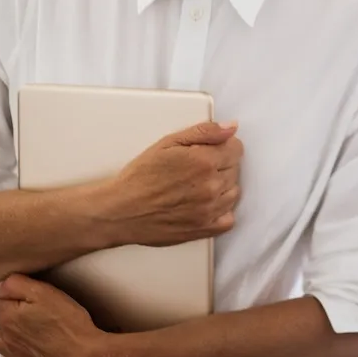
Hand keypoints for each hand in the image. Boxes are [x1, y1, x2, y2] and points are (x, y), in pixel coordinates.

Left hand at [0, 274, 110, 356]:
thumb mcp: (44, 292)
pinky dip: (17, 353)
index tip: (33, 293)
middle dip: (14, 310)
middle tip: (40, 309)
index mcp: (6, 316)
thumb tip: (0, 284)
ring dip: (12, 331)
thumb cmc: (67, 322)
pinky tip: (32, 348)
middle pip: (2, 316)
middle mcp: (3, 337)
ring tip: (34, 328)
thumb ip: (15, 284)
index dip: (17, 290)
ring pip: (3, 338)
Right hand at [106, 121, 242, 247]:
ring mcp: (209, 210)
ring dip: (222, 187)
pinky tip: (205, 205)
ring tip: (198, 185)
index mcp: (203, 161)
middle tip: (196, 168)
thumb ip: (204, 132)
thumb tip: (231, 127)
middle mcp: (211, 186)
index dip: (223, 146)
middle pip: (235, 169)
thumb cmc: (139, 177)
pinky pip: (229, 219)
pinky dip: (222, 212)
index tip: (210, 150)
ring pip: (234, 192)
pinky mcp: (204, 229)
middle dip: (220, 165)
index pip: (236, 148)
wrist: (121, 210)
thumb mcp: (167, 143)